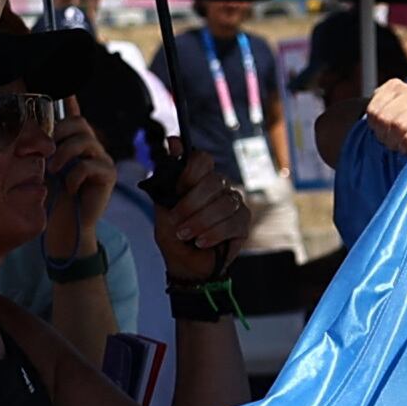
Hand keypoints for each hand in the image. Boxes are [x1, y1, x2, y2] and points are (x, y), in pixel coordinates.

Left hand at [43, 111, 114, 256]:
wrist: (63, 227)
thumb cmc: (50, 198)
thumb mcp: (40, 168)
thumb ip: (42, 146)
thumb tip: (30, 125)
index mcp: (74, 142)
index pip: (74, 114)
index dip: (70, 99)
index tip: (65, 87)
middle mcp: (91, 146)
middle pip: (79, 122)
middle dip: (59, 133)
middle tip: (45, 152)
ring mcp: (102, 158)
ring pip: (84, 140)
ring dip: (64, 154)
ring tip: (53, 171)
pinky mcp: (108, 173)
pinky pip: (89, 164)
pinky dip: (74, 175)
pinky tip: (70, 187)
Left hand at [151, 150, 251, 284]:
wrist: (185, 266)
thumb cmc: (174, 236)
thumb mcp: (163, 207)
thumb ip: (168, 176)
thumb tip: (172, 139)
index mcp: (199, 179)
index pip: (201, 159)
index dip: (189, 174)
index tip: (177, 192)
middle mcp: (219, 187)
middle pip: (213, 181)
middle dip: (191, 204)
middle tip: (177, 223)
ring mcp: (233, 203)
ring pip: (223, 204)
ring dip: (200, 222)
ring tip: (186, 236)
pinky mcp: (243, 222)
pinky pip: (232, 222)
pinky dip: (213, 233)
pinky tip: (201, 243)